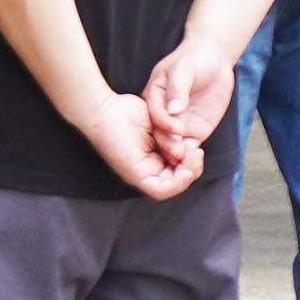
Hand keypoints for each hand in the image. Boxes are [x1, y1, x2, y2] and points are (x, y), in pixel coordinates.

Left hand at [78, 89, 200, 199]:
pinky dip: (177, 181)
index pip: (178, 170)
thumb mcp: (159, 123)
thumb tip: (187, 147)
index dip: (191, 162)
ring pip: (171, 188)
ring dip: (188, 173)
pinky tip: (184, 162)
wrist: (104, 108)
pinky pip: (161, 190)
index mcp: (151, 159)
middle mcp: (146, 171)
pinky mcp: (135, 176)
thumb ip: (173, 136)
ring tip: (192, 155)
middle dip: (193, 168)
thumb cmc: (125, 111)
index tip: (195, 146)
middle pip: (178, 181)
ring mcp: (140, 176)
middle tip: (196, 151)